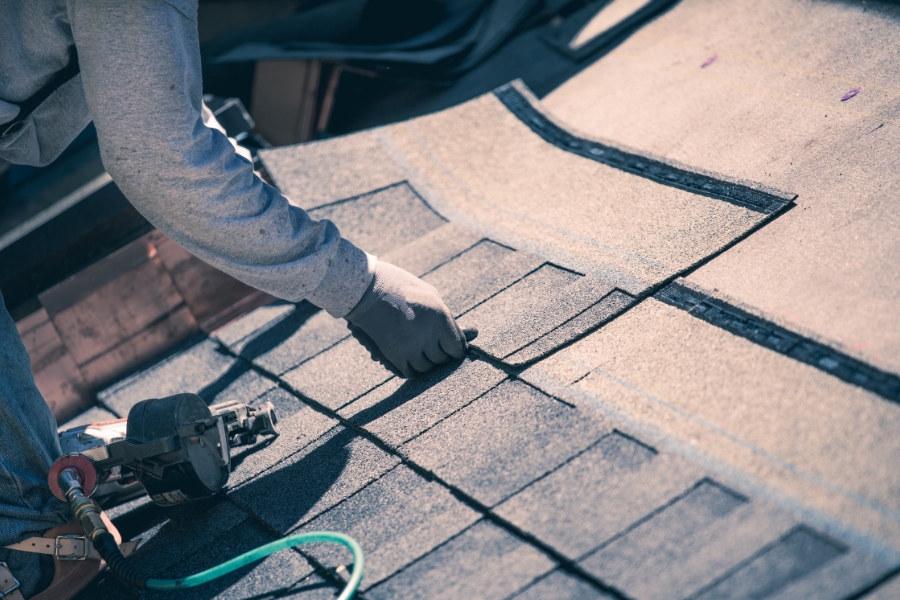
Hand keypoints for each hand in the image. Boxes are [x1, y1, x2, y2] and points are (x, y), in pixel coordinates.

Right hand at [345, 262, 466, 377]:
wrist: (366, 289)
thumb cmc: (401, 287)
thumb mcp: (430, 295)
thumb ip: (446, 318)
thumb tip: (470, 333)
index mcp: (441, 317)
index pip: (458, 347)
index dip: (456, 349)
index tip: (451, 348)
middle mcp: (428, 335)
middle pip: (442, 359)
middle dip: (439, 355)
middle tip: (433, 347)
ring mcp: (411, 348)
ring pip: (426, 368)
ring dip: (424, 362)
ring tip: (419, 351)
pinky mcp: (394, 355)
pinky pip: (409, 372)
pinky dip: (410, 368)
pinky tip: (408, 358)